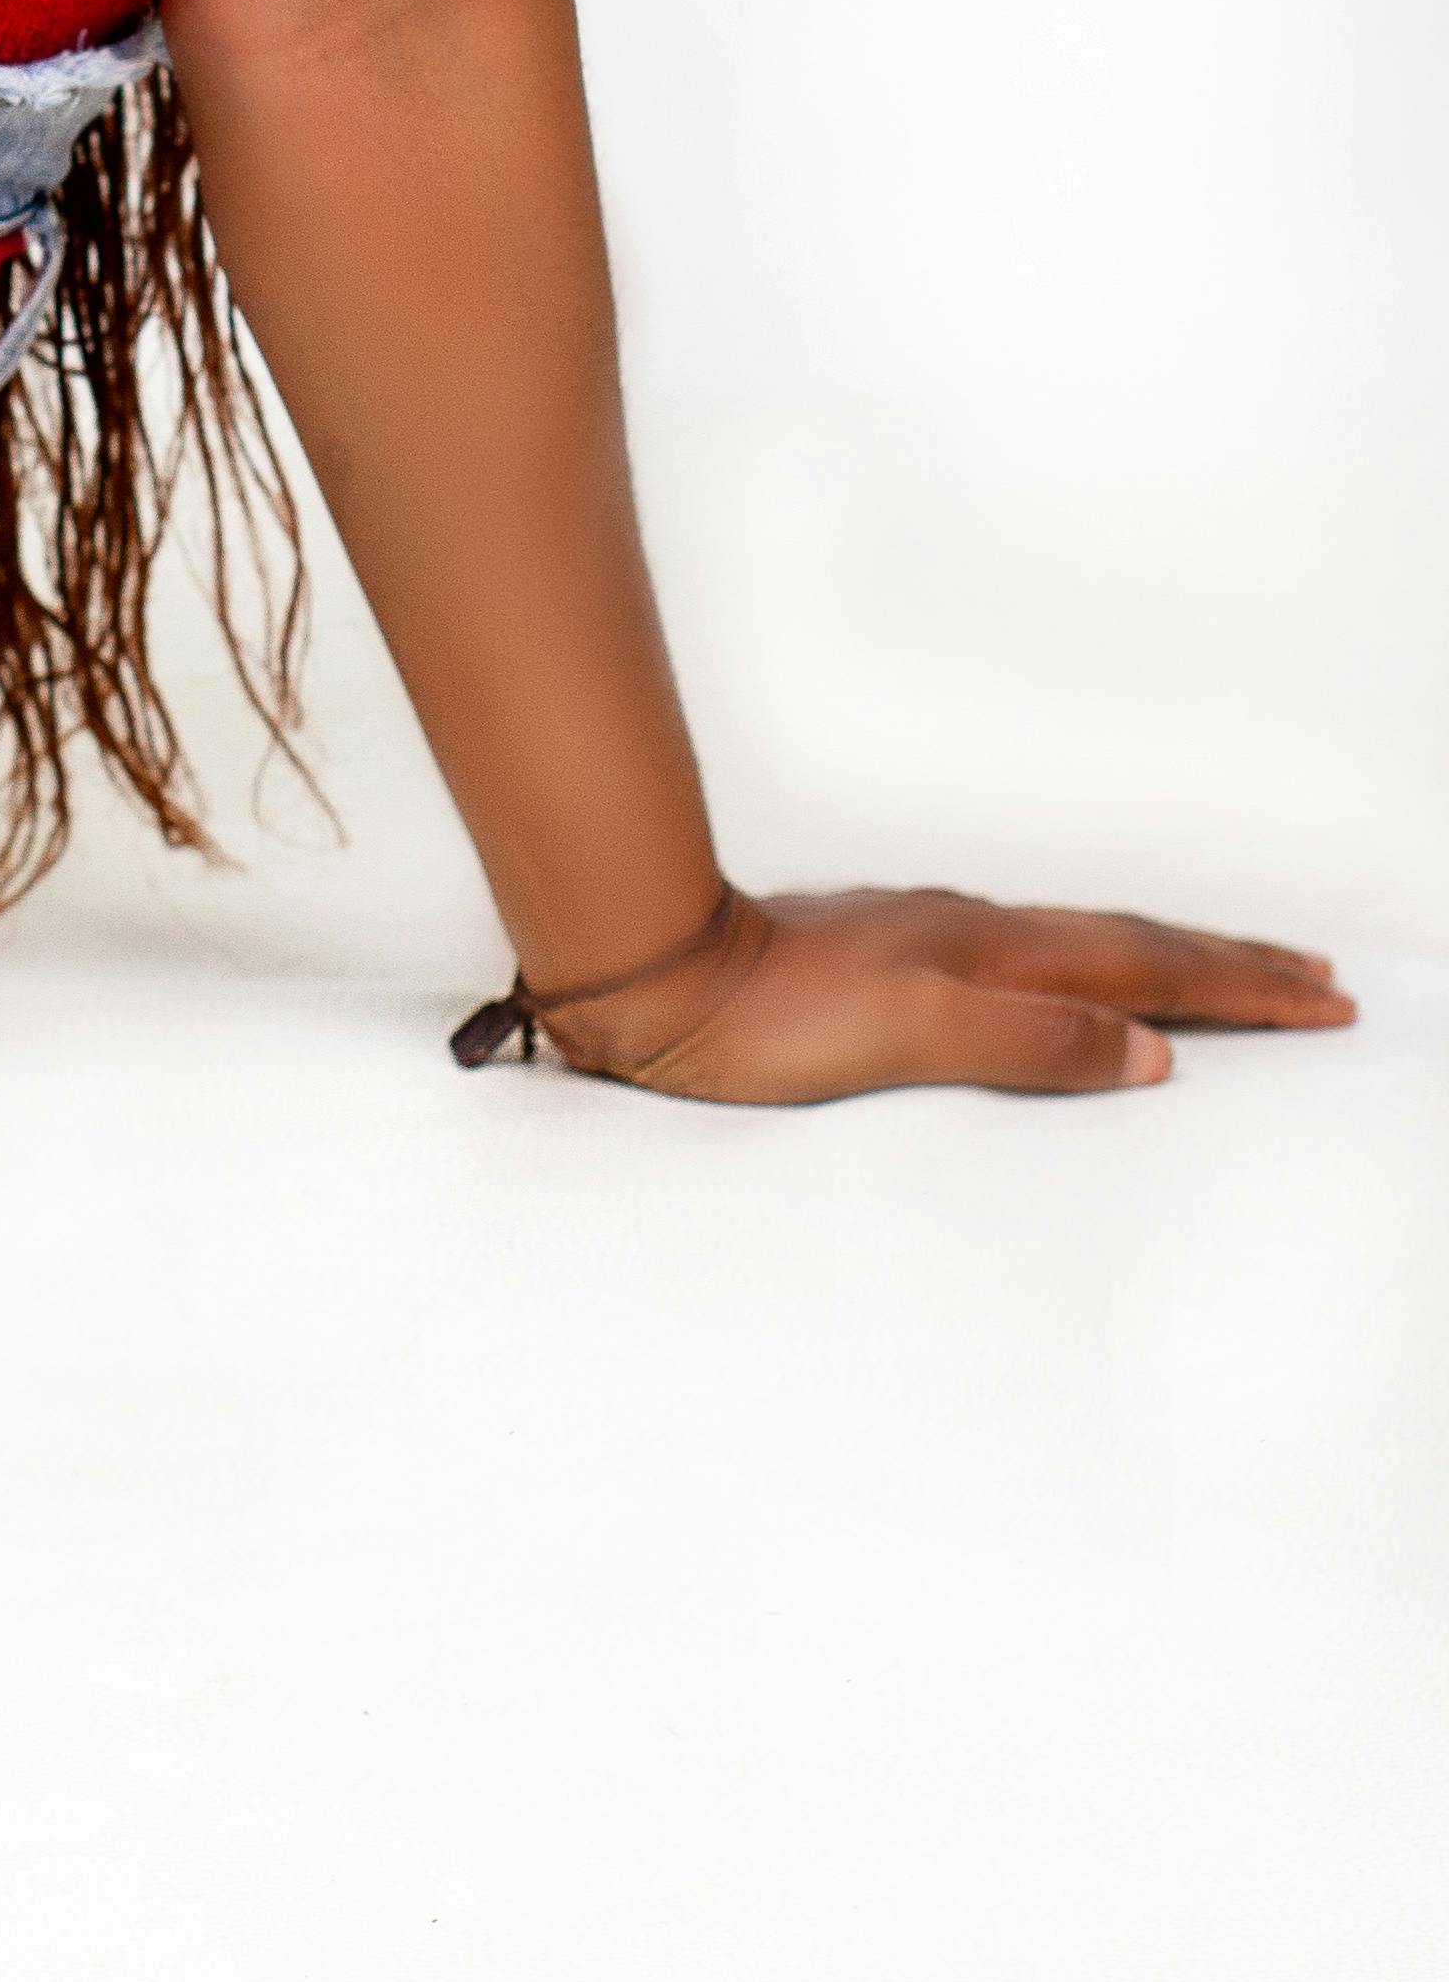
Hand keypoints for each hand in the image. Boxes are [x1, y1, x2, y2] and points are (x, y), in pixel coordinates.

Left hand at [529, 883, 1353, 1101]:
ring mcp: (938, 937)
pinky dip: (1097, 966)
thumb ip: (1030, 1042)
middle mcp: (977, 931)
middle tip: (1318, 977)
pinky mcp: (900, 954)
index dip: (1240, 987)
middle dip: (1232, 963)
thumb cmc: (768, 1023)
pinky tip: (1085, 982)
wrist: (656, 972)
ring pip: (1086, 942)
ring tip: (1230, 972)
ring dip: (1170, 957)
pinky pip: (1036, 956)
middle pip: (1132, 942)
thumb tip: (1152, 1050)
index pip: (1146, 968)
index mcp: (993, 953)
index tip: (1325, 997)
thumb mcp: (908, 1039)